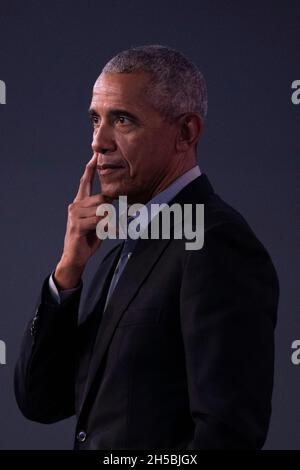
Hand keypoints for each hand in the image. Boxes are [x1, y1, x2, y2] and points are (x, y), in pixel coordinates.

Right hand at [54, 154, 111, 288]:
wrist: (75, 256)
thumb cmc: (87, 238)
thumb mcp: (97, 221)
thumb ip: (102, 209)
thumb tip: (111, 200)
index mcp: (79, 203)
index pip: (84, 182)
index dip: (90, 168)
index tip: (94, 156)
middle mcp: (75, 206)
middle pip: (101, 198)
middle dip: (109, 209)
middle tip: (108, 221)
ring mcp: (74, 215)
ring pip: (101, 210)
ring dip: (108, 222)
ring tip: (103, 230)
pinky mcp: (77, 225)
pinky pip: (99, 221)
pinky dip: (107, 228)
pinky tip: (107, 233)